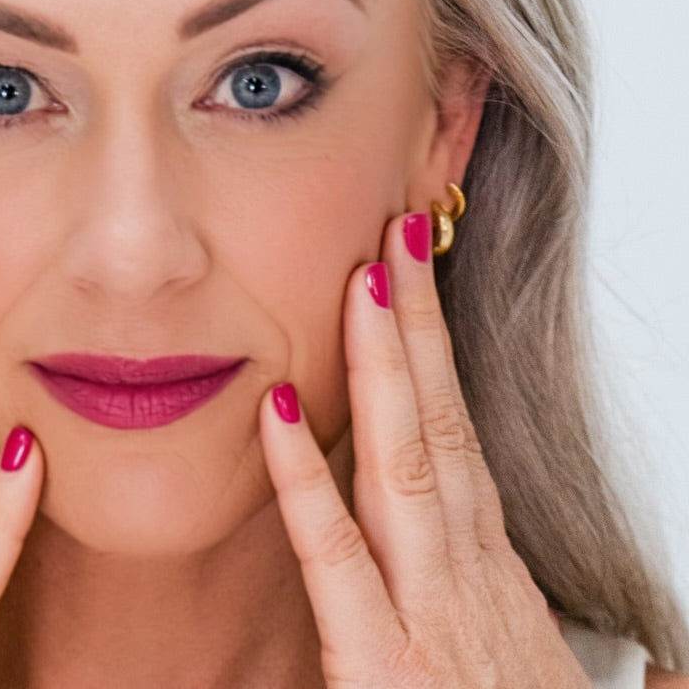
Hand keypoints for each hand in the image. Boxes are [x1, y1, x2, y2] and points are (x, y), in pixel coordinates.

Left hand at [259, 211, 588, 687]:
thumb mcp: (534, 677)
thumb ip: (544, 627)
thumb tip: (599, 618)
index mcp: (486, 573)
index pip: (456, 437)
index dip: (433, 355)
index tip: (410, 279)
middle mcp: (466, 576)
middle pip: (439, 425)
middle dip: (417, 324)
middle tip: (399, 231)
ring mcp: (434, 615)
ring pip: (406, 465)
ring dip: (384, 366)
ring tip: (365, 277)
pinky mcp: (387, 668)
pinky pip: (339, 559)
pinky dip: (308, 480)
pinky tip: (277, 413)